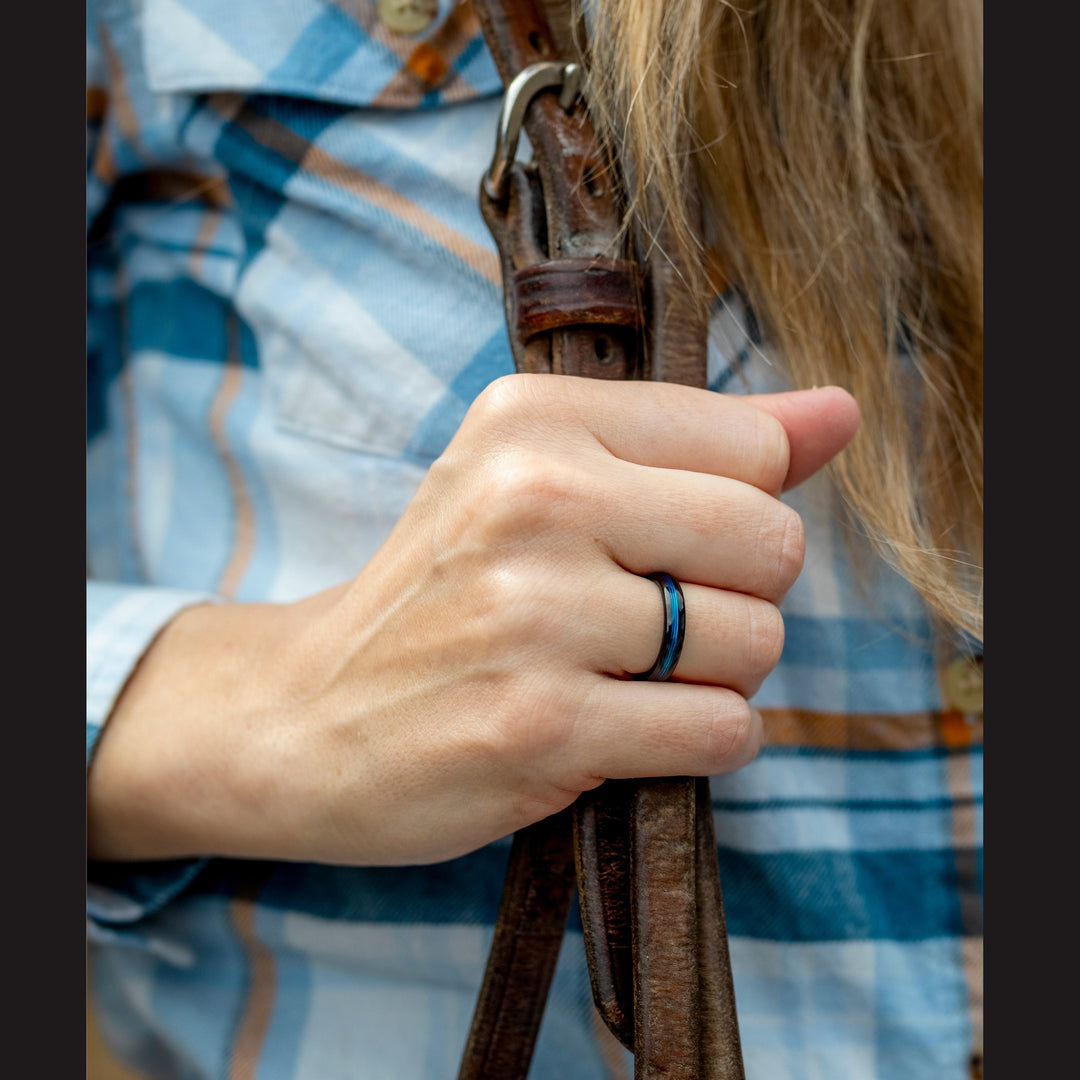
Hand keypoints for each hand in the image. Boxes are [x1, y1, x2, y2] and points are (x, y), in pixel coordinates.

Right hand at [87, 375, 858, 865]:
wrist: (310, 712)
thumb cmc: (447, 592)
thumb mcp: (544, 481)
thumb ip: (702, 442)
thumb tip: (842, 412)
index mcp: (534, 421)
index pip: (752, 445)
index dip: (738, 512)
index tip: (668, 543)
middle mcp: (533, 500)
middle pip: (772, 543)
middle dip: (740, 596)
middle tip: (655, 618)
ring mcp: (535, 617)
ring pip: (756, 643)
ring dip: (719, 676)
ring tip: (629, 676)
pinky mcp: (542, 728)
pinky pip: (721, 730)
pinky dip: (700, 740)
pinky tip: (627, 732)